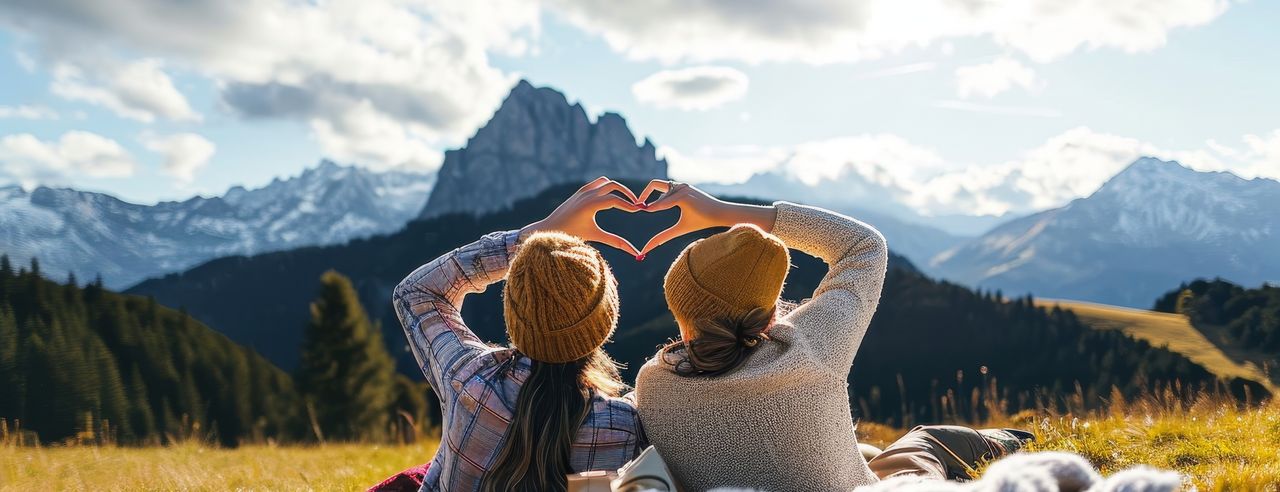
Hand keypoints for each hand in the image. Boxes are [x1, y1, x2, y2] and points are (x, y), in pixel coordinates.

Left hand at [524, 177, 642, 255]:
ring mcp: (583, 190)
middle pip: (614, 186)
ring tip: (627, 201)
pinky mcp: (580, 191)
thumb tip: (636, 253)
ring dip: (618, 189)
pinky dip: (607, 187)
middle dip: (627, 194)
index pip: (615, 200)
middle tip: (637, 205)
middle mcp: (587, 194)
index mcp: (591, 204)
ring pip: (606, 182)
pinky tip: (612, 198)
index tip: (640, 210)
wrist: (550, 228)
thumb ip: (616, 242)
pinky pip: (598, 183)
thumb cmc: (572, 234)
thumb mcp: (596, 236)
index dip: (630, 205)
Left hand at [635, 180, 776, 254]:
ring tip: (644, 211)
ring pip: (662, 196)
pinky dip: (657, 206)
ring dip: (654, 206)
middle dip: (642, 194)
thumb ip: (663, 236)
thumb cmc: (701, 220)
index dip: (645, 196)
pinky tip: (649, 210)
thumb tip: (648, 248)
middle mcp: (680, 186)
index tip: (636, 207)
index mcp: (677, 192)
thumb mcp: (679, 229)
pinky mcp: (686, 195)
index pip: (657, 188)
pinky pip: (667, 201)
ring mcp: (684, 188)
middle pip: (654, 184)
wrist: (719, 216)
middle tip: (635, 206)